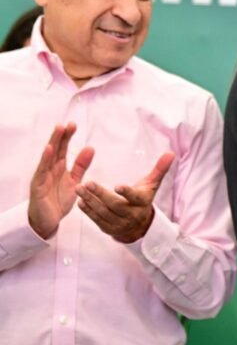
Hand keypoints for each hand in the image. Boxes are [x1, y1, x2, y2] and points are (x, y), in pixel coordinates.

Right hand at [28, 123, 93, 238]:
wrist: (47, 221)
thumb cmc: (58, 200)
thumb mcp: (75, 181)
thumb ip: (81, 166)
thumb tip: (90, 147)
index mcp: (58, 168)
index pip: (62, 149)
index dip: (67, 137)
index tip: (73, 125)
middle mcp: (49, 170)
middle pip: (55, 150)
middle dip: (61, 136)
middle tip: (68, 123)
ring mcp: (42, 177)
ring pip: (48, 157)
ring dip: (53, 143)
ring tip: (58, 130)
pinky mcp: (38, 186)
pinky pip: (42, 172)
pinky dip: (45, 160)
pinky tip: (49, 150)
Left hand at [75, 152, 174, 243]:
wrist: (140, 226)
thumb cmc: (143, 199)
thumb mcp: (152, 185)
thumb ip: (159, 169)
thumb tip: (170, 153)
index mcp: (142, 202)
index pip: (135, 197)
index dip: (127, 193)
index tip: (117, 186)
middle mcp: (132, 215)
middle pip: (115, 205)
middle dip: (100, 194)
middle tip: (87, 183)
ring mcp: (120, 223)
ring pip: (104, 213)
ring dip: (90, 201)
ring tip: (79, 189)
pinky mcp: (109, 229)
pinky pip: (97, 220)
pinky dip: (88, 211)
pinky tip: (81, 201)